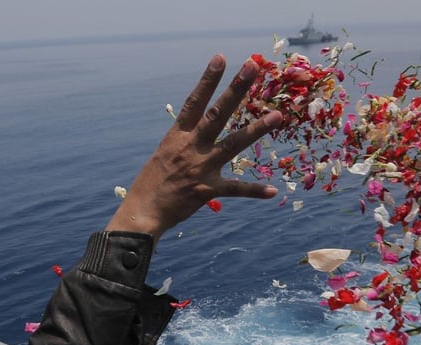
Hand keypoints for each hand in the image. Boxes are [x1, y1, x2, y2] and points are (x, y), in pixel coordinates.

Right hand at [106, 55, 281, 241]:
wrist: (143, 211)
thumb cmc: (151, 184)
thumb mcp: (163, 154)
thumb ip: (184, 142)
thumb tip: (196, 130)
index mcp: (177, 136)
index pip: (194, 102)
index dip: (208, 80)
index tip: (221, 58)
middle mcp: (190, 147)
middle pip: (217, 114)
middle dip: (236, 90)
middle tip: (252, 67)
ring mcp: (200, 167)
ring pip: (233, 144)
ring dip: (256, 130)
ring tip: (277, 116)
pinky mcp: (207, 189)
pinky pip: (235, 189)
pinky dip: (253, 191)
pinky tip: (271, 190)